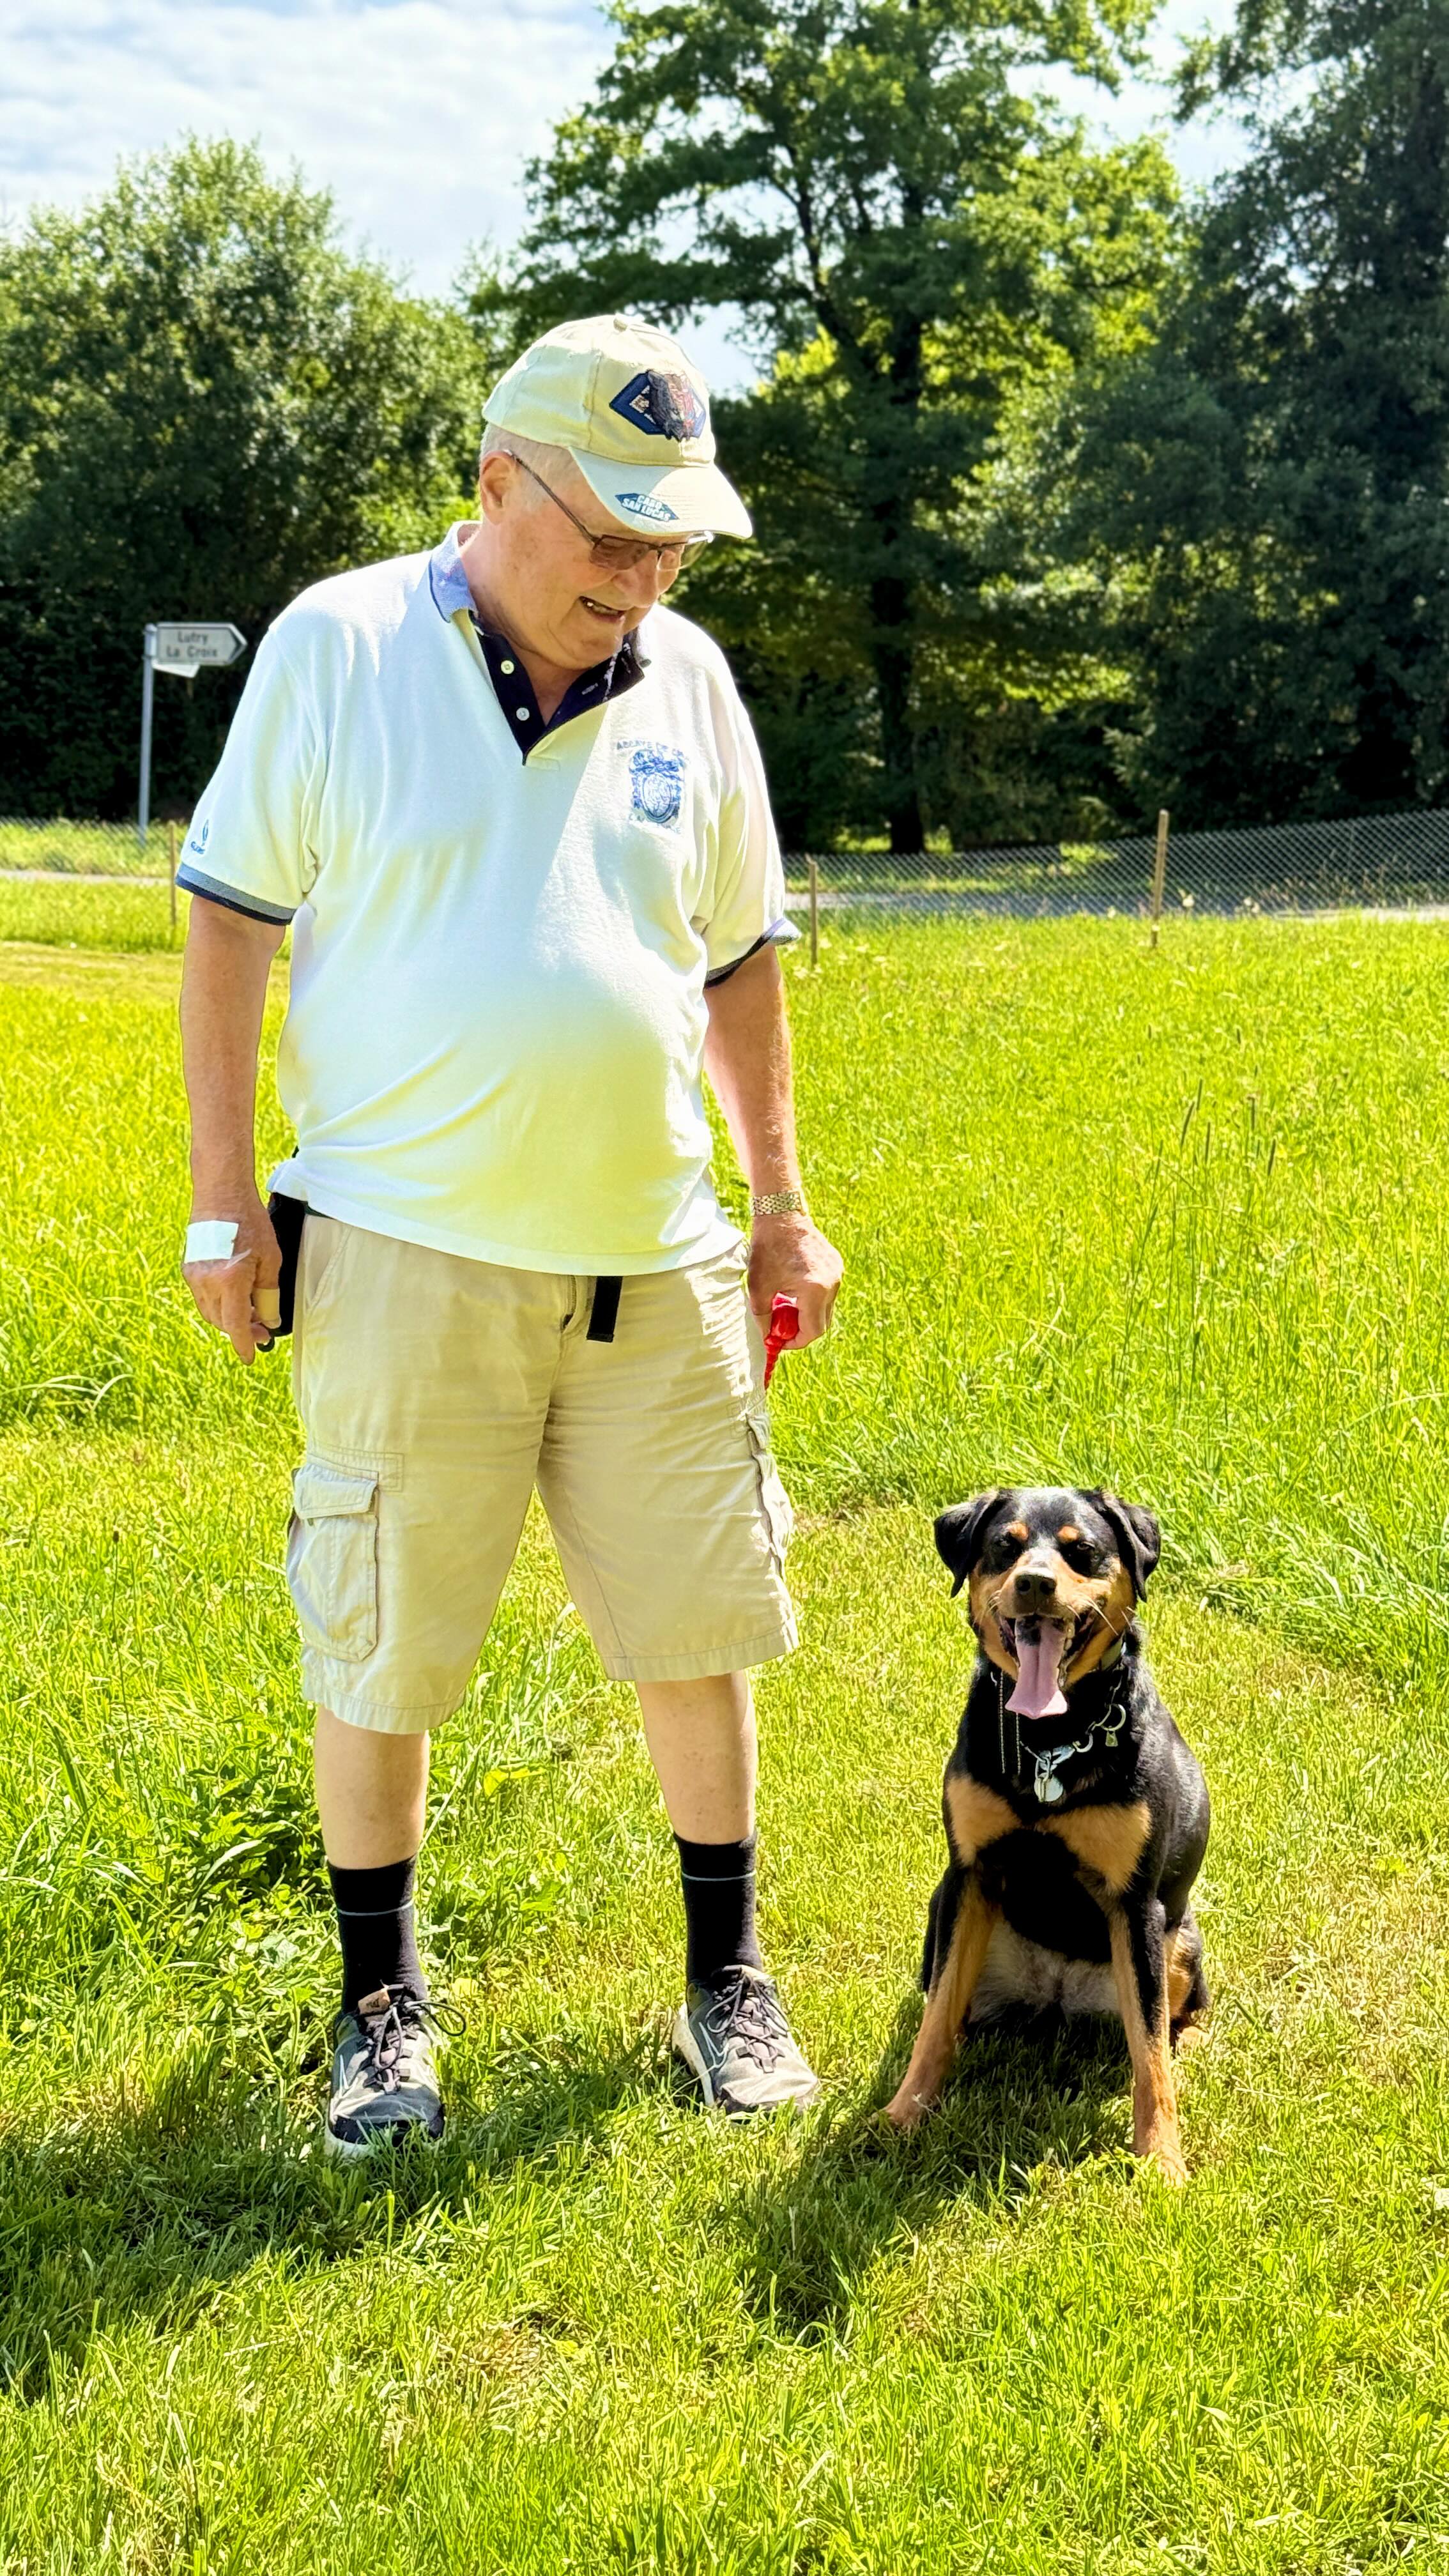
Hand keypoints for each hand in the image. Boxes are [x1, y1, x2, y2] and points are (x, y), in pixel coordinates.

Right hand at [182, 1193, 281, 1363]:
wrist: (221, 1192)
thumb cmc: (249, 1220)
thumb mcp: (270, 1258)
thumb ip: (268, 1293)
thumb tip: (269, 1319)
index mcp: (229, 1280)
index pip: (235, 1326)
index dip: (244, 1345)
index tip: (251, 1357)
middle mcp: (206, 1282)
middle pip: (222, 1322)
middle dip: (242, 1330)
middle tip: (264, 1331)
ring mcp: (194, 1276)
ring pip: (211, 1311)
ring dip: (230, 1318)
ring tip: (253, 1314)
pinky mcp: (189, 1268)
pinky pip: (204, 1297)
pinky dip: (220, 1304)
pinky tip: (236, 1297)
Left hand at [747, 1212, 841, 1353]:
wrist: (781, 1215)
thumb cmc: (767, 1249)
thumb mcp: (758, 1288)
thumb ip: (762, 1318)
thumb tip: (767, 1338)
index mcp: (814, 1290)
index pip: (813, 1331)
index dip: (796, 1342)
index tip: (780, 1341)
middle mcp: (831, 1283)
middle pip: (822, 1323)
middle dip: (801, 1329)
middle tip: (780, 1325)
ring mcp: (837, 1274)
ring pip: (825, 1308)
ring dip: (806, 1313)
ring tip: (784, 1303)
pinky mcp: (836, 1266)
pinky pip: (827, 1292)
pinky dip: (812, 1299)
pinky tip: (793, 1289)